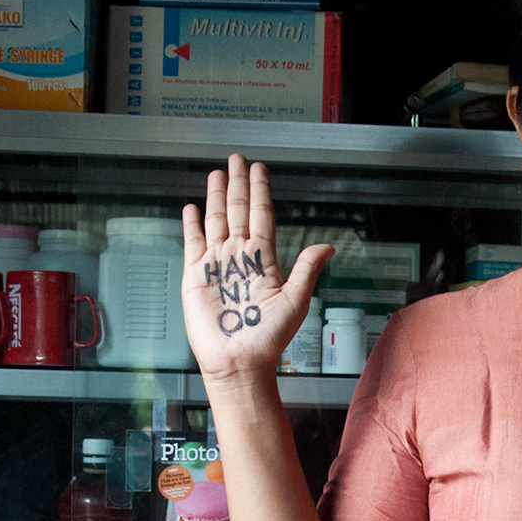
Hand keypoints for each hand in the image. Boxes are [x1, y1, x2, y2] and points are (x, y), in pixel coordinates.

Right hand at [181, 153, 333, 381]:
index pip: (262, 216)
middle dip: (238, 184)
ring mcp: (217, 264)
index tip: (260, 170)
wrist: (238, 360)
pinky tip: (193, 207)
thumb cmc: (268, 338)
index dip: (261, 192)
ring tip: (217, 173)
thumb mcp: (295, 300)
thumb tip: (328, 247)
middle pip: (238, 210)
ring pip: (217, 220)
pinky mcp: (196, 275)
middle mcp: (240, 257)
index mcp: (264, 260)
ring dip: (216, 196)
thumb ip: (307, 269)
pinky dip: (193, 224)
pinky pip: (193, 242)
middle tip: (237, 159)